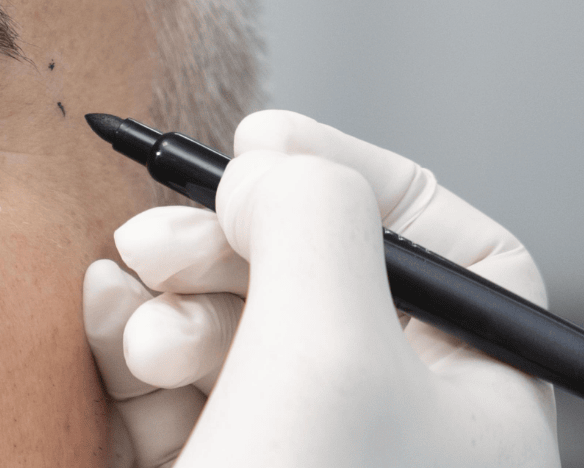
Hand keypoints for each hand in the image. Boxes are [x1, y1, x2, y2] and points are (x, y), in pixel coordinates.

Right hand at [85, 110, 557, 466]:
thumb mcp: (330, 344)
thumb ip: (311, 218)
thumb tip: (264, 169)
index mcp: (478, 402)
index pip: (450, 245)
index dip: (354, 177)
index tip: (258, 146)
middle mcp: (394, 427)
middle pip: (314, 274)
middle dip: (224, 240)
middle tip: (161, 239)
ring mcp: (299, 453)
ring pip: (230, 323)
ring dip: (166, 295)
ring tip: (135, 311)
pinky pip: (168, 380)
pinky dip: (128, 337)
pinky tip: (105, 319)